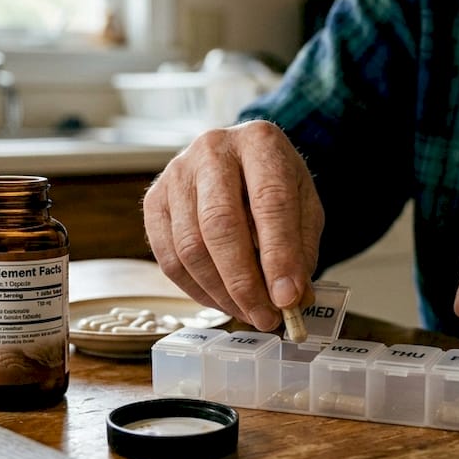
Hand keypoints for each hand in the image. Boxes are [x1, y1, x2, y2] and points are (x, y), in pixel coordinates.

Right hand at [142, 120, 323, 330]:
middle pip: (220, 224)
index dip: (279, 255)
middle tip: (265, 317)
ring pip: (191, 246)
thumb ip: (301, 249)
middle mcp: (212, 150)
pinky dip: (196, 289)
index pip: (269, 201)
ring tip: (247, 312)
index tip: (288, 298)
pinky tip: (220, 300)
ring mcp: (176, 173)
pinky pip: (168, 257)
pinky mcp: (154, 200)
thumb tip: (291, 299)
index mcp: (259, 142)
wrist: (239, 161)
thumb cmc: (274, 185)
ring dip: (220, 292)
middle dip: (244, 282)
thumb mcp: (304, 207)